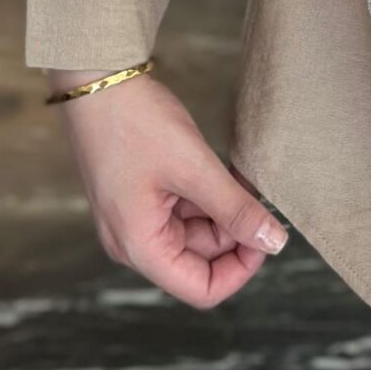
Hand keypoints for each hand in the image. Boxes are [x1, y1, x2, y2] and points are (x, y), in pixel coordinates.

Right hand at [49, 69, 287, 307]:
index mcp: (140, 247)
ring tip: (240, 175)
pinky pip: (181, 210)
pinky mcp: (139, 195)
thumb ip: (235, 208)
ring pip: (194, 233)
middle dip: (233, 232)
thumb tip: (275, 242)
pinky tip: (222, 169)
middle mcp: (133, 242)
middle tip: (255, 193)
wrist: (95, 79)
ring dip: (222, 210)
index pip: (201, 290)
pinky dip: (206, 195)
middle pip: (199, 260)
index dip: (241, 269)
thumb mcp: (194, 167)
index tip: (265, 234)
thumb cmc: (136, 123)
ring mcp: (134, 218)